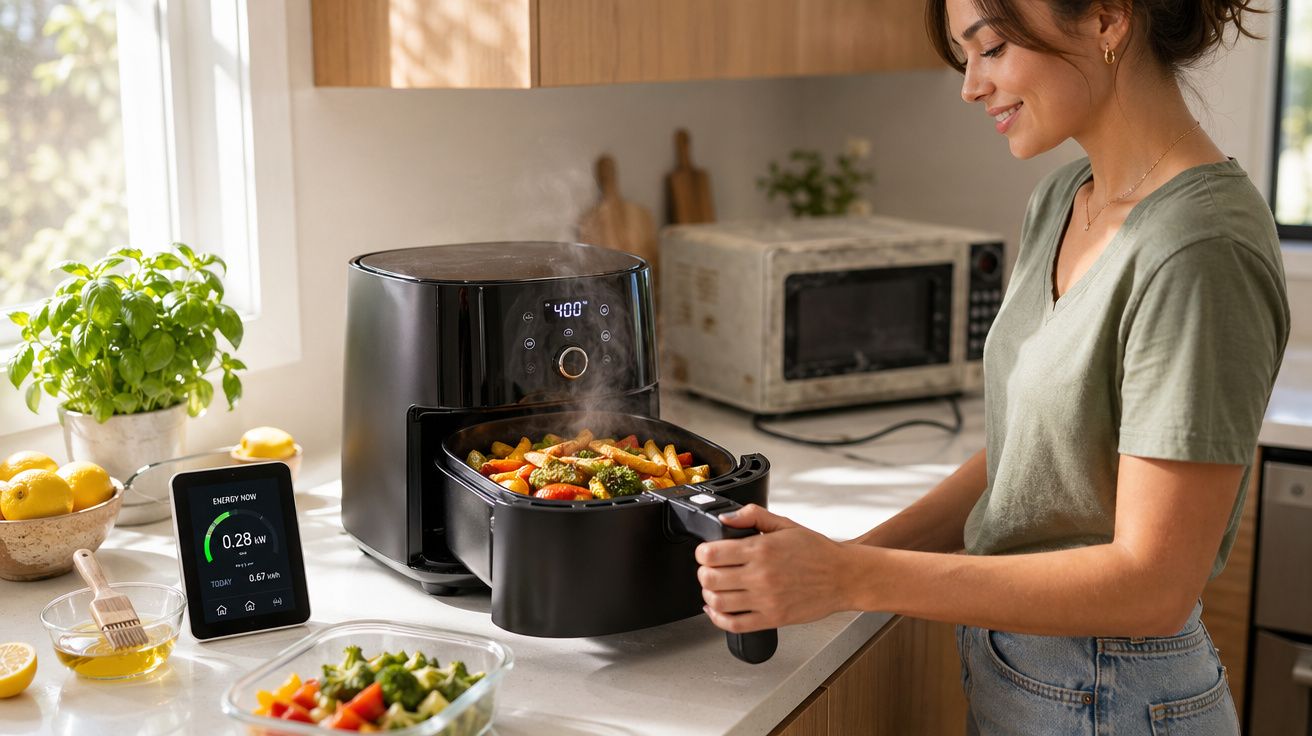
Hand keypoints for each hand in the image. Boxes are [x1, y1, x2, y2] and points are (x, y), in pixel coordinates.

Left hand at [695, 504, 851, 632]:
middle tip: (708, 570)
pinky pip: (735, 625)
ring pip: (718, 603)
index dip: (702, 552)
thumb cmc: (818, 551)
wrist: (844, 576)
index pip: (711, 554)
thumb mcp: (785, 524)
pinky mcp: (772, 619)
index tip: (706, 552)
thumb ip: (753, 516)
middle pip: (710, 578)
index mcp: (761, 549)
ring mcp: (766, 600)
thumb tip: (726, 518)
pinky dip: (718, 619)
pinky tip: (717, 610)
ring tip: (714, 588)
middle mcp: (761, 576)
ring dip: (708, 595)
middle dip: (703, 573)